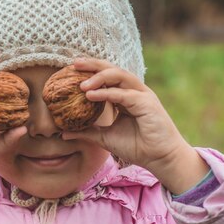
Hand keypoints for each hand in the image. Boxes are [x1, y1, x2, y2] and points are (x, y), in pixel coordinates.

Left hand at [64, 59, 208, 193]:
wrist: (159, 159)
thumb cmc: (137, 146)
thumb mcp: (104, 137)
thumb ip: (86, 131)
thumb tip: (64, 133)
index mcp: (125, 96)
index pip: (106, 78)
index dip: (90, 72)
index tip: (70, 70)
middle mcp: (133, 92)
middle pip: (112, 70)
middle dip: (93, 65)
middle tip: (73, 64)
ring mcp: (141, 95)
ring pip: (119, 76)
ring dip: (98, 77)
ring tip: (80, 83)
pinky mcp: (146, 103)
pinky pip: (123, 94)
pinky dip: (106, 93)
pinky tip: (90, 95)